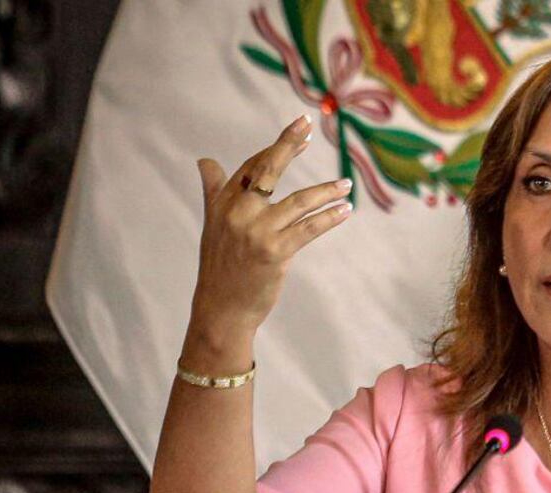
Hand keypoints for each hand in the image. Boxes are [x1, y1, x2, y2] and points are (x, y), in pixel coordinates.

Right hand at [190, 114, 353, 343]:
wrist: (222, 309)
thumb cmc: (220, 267)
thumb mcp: (212, 225)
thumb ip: (213, 191)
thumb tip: (204, 160)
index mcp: (223, 203)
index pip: (253, 166)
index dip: (277, 148)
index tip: (300, 134)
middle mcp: (238, 212)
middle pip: (269, 169)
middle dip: (289, 144)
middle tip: (308, 127)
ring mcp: (257, 231)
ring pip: (299, 201)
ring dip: (327, 191)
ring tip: (346, 184)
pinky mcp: (276, 252)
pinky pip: (310, 229)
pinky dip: (329, 218)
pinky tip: (345, 211)